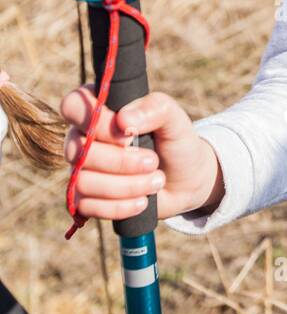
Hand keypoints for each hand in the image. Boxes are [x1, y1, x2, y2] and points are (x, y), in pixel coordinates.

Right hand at [59, 84, 223, 222]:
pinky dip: (120, 206)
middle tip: (153, 161)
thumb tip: (123, 120)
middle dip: (120, 161)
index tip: (129, 134)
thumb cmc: (175, 142)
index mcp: (98, 109)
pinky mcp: (85, 199)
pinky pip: (86, 206)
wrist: (187, 180)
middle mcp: (82, 137)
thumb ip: (155, 107)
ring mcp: (81, 169)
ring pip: (83, 181)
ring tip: (156, 181)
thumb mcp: (174, 119)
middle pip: (77, 150)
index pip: (72, 106)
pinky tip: (143, 201)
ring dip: (126, 186)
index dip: (97, 123)